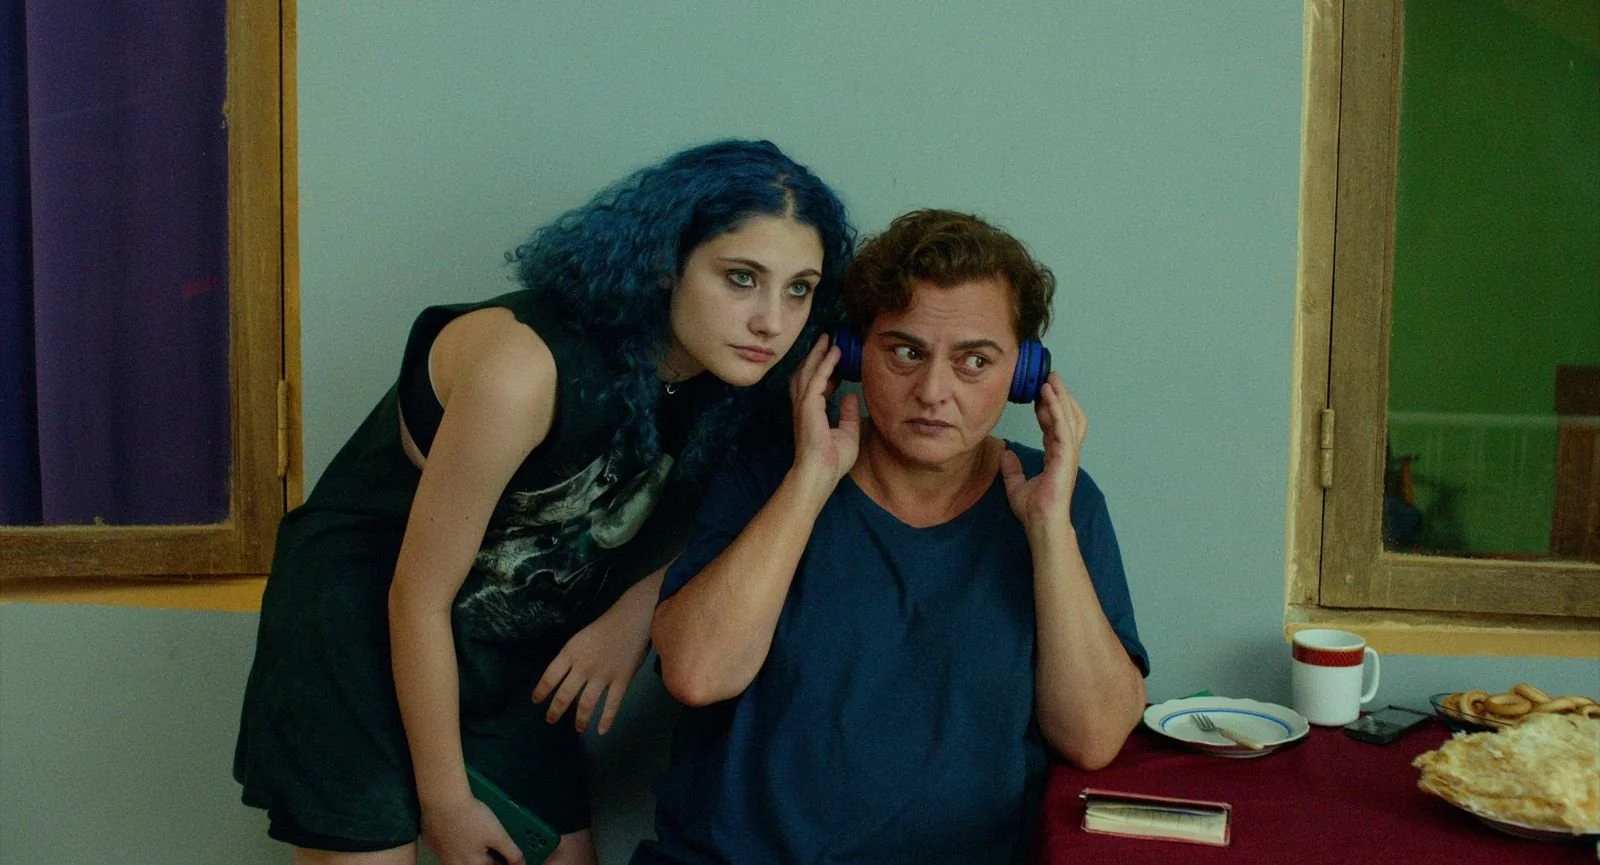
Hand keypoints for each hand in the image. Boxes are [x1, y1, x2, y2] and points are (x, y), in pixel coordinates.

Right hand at [421, 793, 524, 864]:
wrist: (442, 800)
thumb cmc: (471, 817)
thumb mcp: (497, 834)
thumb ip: (511, 852)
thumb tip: (521, 864)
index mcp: (473, 863)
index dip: (503, 862)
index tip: (506, 858)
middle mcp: (455, 863)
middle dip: (486, 859)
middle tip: (493, 850)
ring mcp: (441, 854)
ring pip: (458, 860)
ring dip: (470, 855)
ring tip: (476, 842)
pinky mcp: (431, 842)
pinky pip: (445, 850)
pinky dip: (454, 846)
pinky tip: (457, 835)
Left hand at [532, 581, 652, 734]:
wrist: (633, 618)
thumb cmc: (606, 626)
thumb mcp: (579, 638)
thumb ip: (571, 658)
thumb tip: (562, 678)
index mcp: (571, 653)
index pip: (550, 677)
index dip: (541, 691)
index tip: (536, 701)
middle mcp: (583, 667)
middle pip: (565, 695)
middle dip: (555, 711)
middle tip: (551, 720)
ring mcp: (603, 675)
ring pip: (586, 704)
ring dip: (580, 720)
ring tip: (577, 729)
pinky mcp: (621, 680)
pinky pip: (612, 705)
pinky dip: (606, 720)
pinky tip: (601, 731)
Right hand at [788, 334, 859, 488]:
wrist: (820, 473)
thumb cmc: (831, 461)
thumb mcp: (847, 433)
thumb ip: (848, 414)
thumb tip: (850, 395)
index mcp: (812, 414)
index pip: (816, 385)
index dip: (824, 371)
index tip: (835, 359)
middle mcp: (804, 407)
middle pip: (806, 373)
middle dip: (815, 356)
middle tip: (826, 340)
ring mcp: (804, 405)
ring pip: (808, 371)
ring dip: (818, 354)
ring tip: (827, 339)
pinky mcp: (808, 406)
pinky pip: (817, 378)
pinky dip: (825, 364)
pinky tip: (834, 353)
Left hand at [1000, 373, 1086, 531]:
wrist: (1042, 524)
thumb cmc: (1035, 510)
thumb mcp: (1017, 485)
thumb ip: (1012, 469)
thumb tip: (1006, 454)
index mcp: (1056, 456)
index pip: (1054, 426)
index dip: (1048, 408)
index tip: (1039, 393)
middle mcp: (1065, 452)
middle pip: (1067, 417)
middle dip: (1060, 396)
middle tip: (1050, 377)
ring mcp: (1068, 454)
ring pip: (1068, 418)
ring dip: (1060, 397)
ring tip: (1051, 379)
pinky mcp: (1066, 457)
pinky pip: (1062, 427)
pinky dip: (1057, 409)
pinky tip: (1049, 395)